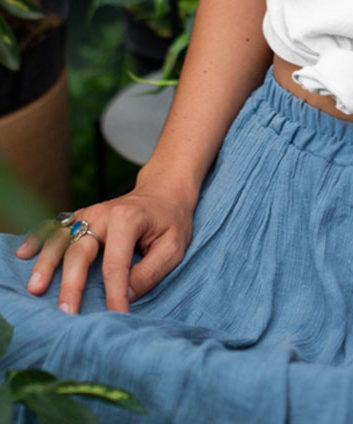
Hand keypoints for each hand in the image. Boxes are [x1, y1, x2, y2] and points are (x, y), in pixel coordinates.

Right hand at [15, 177, 194, 314]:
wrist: (164, 191)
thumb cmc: (171, 221)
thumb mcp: (173, 246)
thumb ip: (150, 271)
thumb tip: (125, 295)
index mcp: (128, 219)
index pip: (116, 263)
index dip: (115, 293)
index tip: (117, 316)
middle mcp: (103, 214)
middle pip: (81, 251)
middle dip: (72, 283)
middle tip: (66, 313)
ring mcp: (89, 214)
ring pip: (62, 239)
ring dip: (47, 264)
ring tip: (36, 288)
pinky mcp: (80, 218)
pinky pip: (56, 228)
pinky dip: (39, 240)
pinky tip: (24, 255)